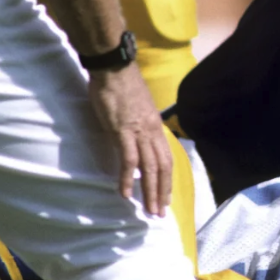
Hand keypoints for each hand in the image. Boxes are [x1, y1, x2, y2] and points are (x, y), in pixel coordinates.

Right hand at [87, 65, 171, 213]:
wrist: (113, 67)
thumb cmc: (121, 85)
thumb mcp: (135, 108)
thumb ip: (138, 125)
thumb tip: (135, 139)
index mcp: (155, 126)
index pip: (166, 158)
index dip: (166, 179)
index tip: (165, 196)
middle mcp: (151, 131)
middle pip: (162, 167)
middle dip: (161, 192)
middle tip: (159, 213)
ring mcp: (138, 131)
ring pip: (149, 167)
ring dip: (149, 191)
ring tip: (148, 210)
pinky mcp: (122, 130)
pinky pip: (128, 159)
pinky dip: (127, 178)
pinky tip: (125, 193)